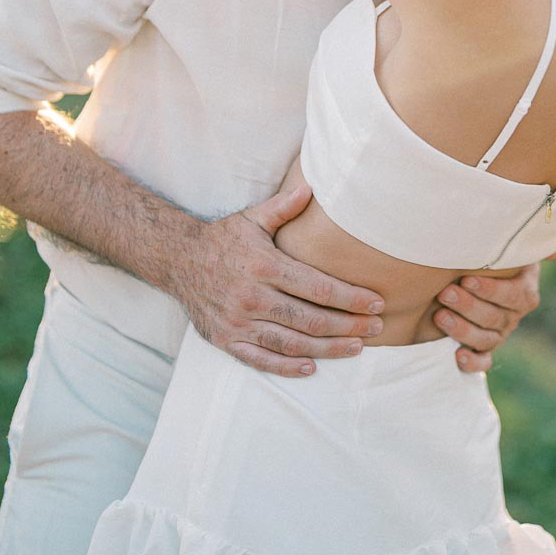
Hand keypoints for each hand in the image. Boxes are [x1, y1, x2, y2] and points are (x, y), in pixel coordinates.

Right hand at [174, 182, 383, 376]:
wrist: (178, 261)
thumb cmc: (224, 239)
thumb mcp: (252, 218)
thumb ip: (283, 206)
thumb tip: (311, 187)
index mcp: (264, 266)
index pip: (318, 287)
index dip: (351, 298)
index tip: (377, 302)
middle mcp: (252, 297)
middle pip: (310, 319)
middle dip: (349, 325)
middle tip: (377, 327)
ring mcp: (238, 322)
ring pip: (291, 343)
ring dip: (327, 349)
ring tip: (356, 347)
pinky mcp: (226, 340)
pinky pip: (261, 360)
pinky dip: (287, 367)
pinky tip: (311, 367)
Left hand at [434, 258, 555, 373]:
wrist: (470, 273)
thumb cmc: (489, 256)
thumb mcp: (507, 248)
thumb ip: (527, 246)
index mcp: (524, 291)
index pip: (515, 295)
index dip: (491, 290)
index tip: (467, 279)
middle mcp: (513, 315)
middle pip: (496, 317)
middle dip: (468, 306)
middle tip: (445, 293)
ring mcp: (499, 334)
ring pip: (486, 339)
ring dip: (462, 330)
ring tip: (440, 315)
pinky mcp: (483, 349)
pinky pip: (483, 362)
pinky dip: (472, 363)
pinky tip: (457, 356)